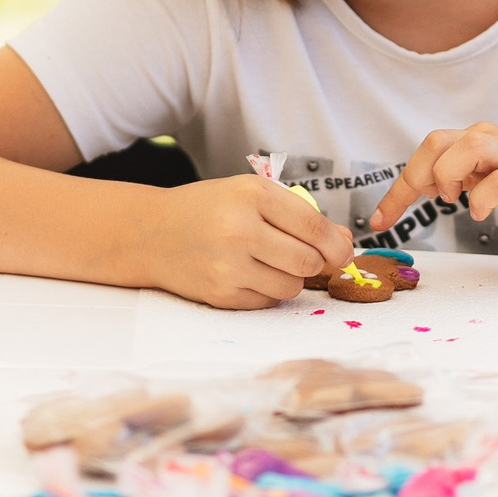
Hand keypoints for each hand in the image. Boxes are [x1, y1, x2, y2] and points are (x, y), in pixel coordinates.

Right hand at [136, 175, 352, 309]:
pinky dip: (268, 291)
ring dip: (291, 278)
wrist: (151, 233)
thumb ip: (299, 215)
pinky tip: (249, 274)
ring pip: (291, 285)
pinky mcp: (220, 294)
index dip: (337, 243)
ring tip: (270, 261)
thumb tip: (346, 243)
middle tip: (307, 256)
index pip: (313, 225)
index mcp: (251, 195)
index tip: (343, 251)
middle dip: (316, 262)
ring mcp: (228, 265)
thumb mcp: (250, 195)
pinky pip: (268, 301)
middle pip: (308, 260)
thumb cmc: (208, 210)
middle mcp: (239, 229)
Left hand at [370, 123, 497, 255]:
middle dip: (410, 179)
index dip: (398, 186)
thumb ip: (474, 175)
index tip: (380, 220)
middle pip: (437, 141)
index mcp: (487, 144)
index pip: (430, 150)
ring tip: (452, 202)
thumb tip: (437, 183)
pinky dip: (482, 199)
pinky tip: (484, 214)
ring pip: (465, 147)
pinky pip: (497, 182)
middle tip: (404, 213)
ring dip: (446, 176)